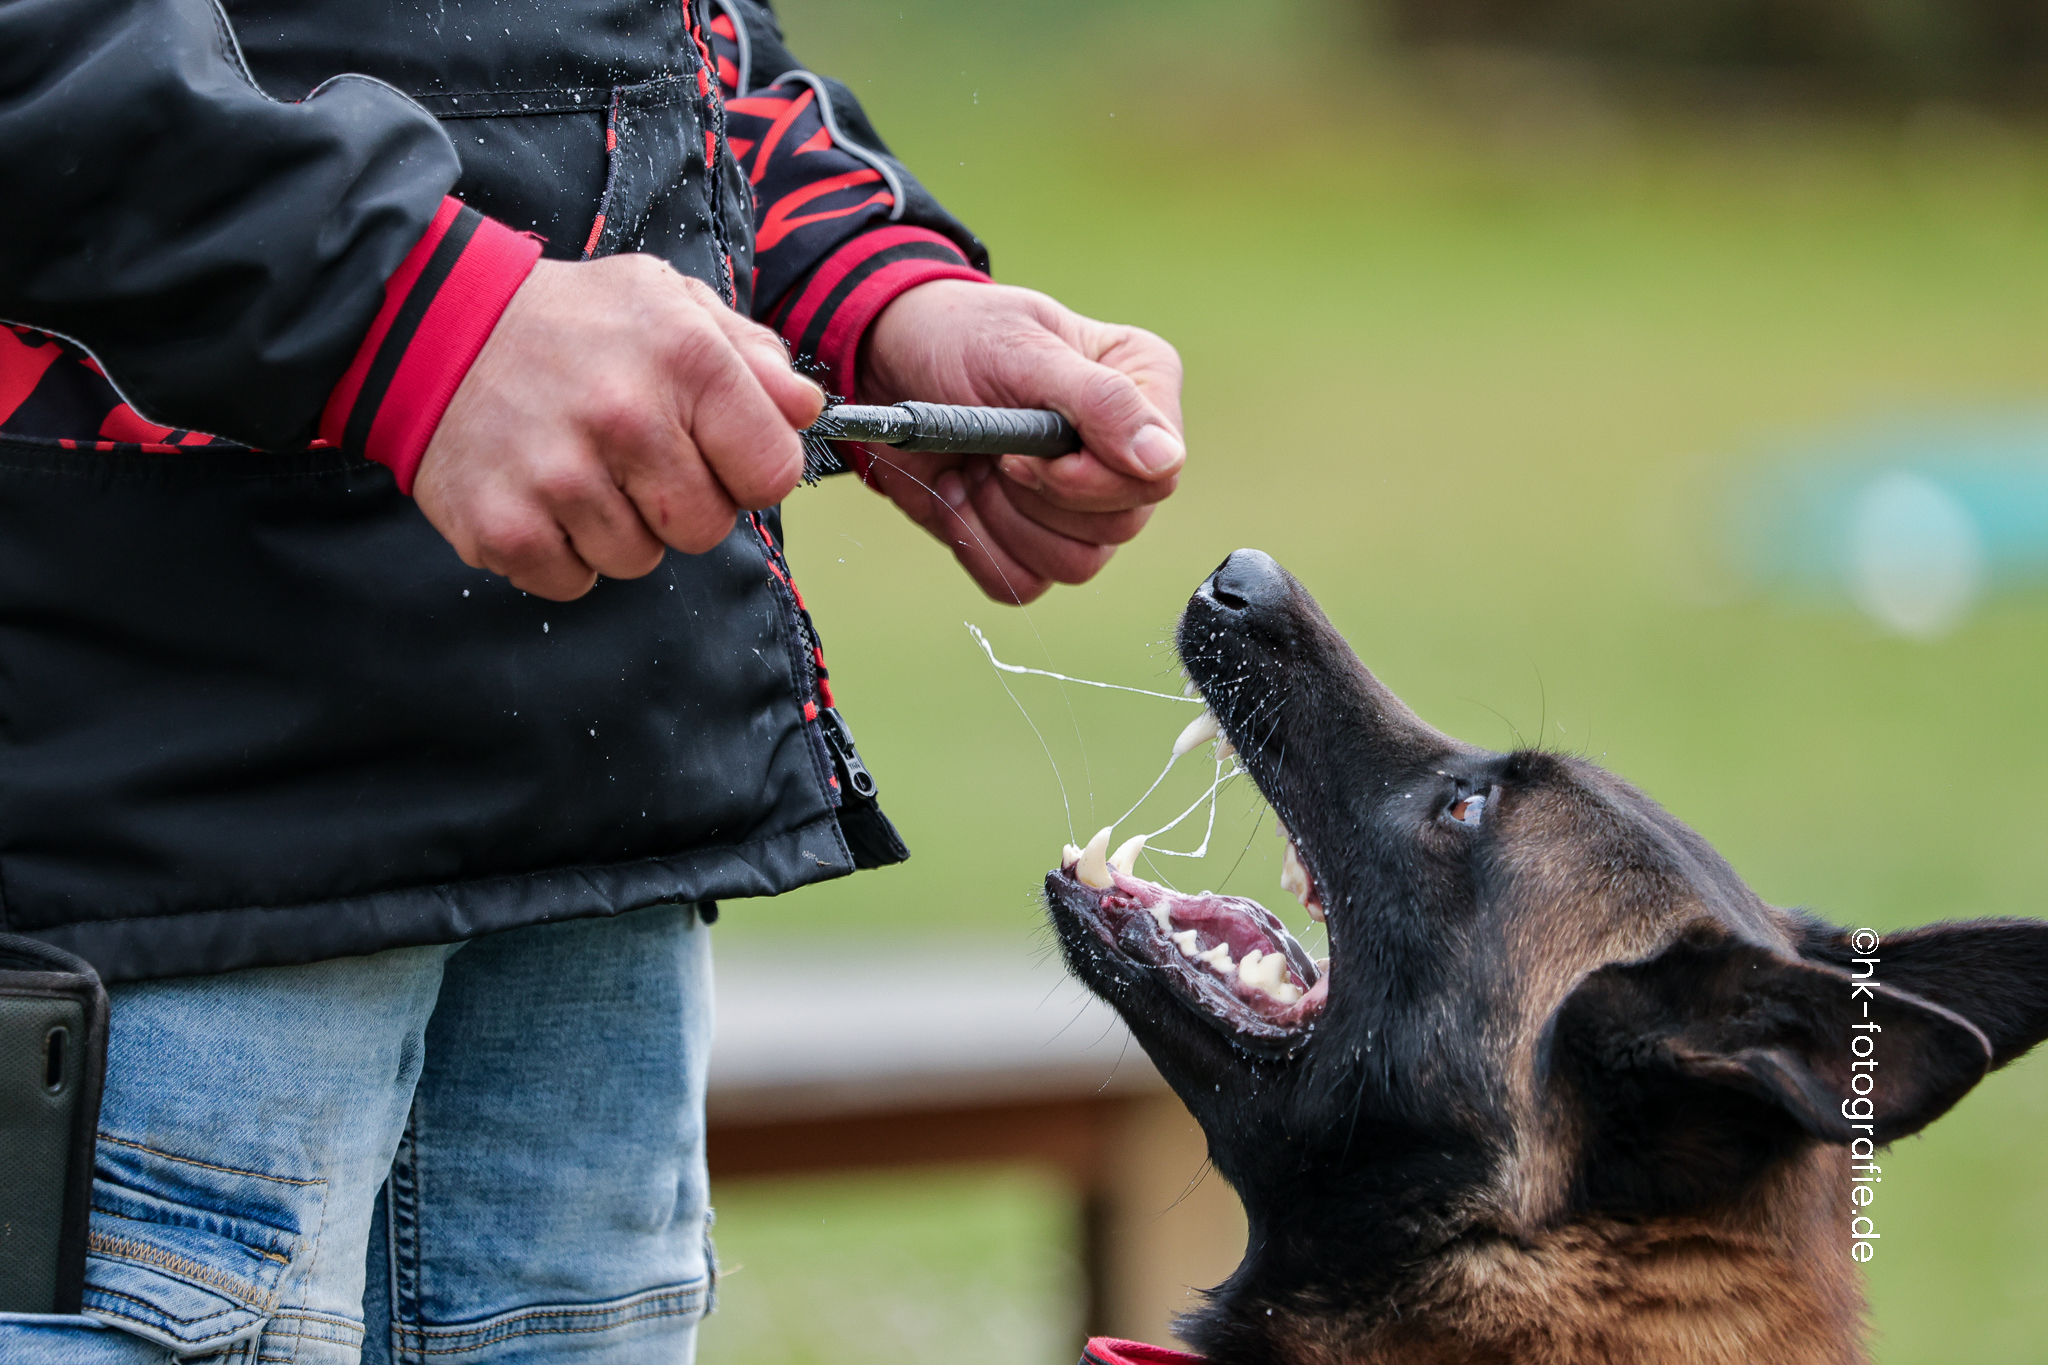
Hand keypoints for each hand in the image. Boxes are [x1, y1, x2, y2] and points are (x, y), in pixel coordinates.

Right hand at [414, 256, 824, 600]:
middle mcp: (625, 419)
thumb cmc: (570, 322)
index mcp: (685, 358)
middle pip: (707, 528)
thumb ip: (752, 356)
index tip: (717, 452)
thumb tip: (806, 411)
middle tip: (636, 458)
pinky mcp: (505, 528)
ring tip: (581, 466)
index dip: (750, 469)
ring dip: (620, 527)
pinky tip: (542, 494)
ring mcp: (560, 479)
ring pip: (640, 560)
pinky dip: (563, 552)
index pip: (772, 472)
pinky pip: (575, 582)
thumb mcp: (669, 303)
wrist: (432, 328)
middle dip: (683, 503)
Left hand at [856, 279, 1183, 603]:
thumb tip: (1164, 461)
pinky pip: (1025, 582)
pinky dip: (979, 546)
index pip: (1157, 476)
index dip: (1088, 478)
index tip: (1024, 449)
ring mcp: (1082, 502)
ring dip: (1006, 521)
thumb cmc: (958, 336)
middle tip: (994, 454)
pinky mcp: (1032, 539)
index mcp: (1145, 387)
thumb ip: (1100, 402)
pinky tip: (958, 494)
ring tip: (973, 468)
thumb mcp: (1023, 352)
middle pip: (1122, 525)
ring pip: (1077, 564)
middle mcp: (1124, 451)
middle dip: (1040, 498)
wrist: (885, 361)